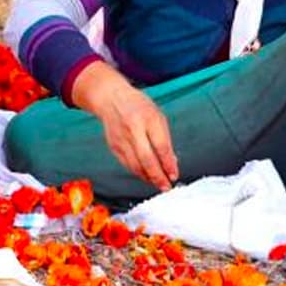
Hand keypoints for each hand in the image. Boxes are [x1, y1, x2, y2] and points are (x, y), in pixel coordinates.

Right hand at [72, 61, 178, 190]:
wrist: (111, 99)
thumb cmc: (138, 106)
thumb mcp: (157, 116)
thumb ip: (165, 139)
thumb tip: (172, 162)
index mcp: (148, 119)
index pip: (161, 146)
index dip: (168, 164)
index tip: (174, 175)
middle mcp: (134, 130)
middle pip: (147, 159)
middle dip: (158, 176)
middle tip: (166, 186)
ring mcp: (122, 139)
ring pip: (135, 165)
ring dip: (148, 178)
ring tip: (159, 184)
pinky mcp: (114, 146)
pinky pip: (127, 164)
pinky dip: (138, 173)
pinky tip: (147, 177)